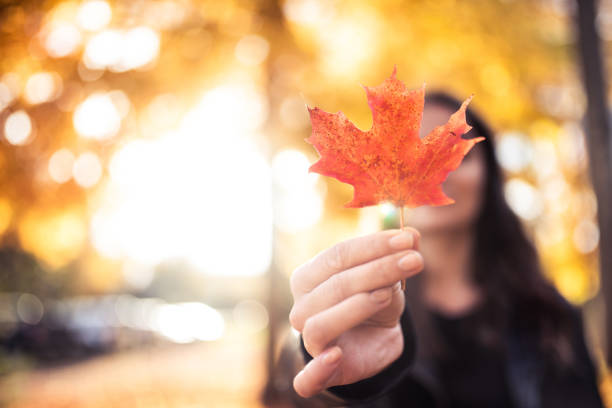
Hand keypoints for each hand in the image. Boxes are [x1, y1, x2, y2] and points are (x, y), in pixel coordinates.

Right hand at [289, 228, 423, 397]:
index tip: (407, 238)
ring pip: (322, 323)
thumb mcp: (387, 278)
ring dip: (356, 306)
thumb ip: (396, 256)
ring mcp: (307, 340)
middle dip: (378, 269)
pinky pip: (307, 378)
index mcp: (308, 276)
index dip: (373, 245)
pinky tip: (336, 356)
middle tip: (414, 260)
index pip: (338, 254)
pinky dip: (317, 369)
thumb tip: (413, 235)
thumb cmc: (372, 302)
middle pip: (336, 284)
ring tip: (387, 294)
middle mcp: (301, 306)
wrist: (371, 342)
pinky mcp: (318, 373)